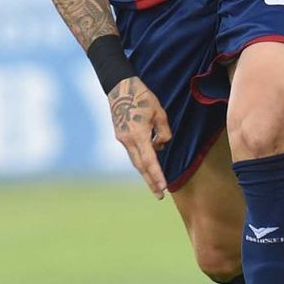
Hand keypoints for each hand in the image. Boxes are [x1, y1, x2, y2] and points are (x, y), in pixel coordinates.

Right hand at [108, 76, 172, 197]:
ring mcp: (122, 139)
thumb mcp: (160, 112)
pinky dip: (141, 160)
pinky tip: (149, 163)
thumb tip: (161, 145)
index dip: (157, 176)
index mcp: (138, 134)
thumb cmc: (142, 97)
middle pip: (140, 166)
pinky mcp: (120, 136)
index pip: (150, 160)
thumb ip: (164, 132)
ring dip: (146, 173)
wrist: (120, 88)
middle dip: (150, 181)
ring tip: (155, 185)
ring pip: (136, 161)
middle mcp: (128, 140)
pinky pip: (133, 152)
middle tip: (160, 196)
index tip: (163, 188)